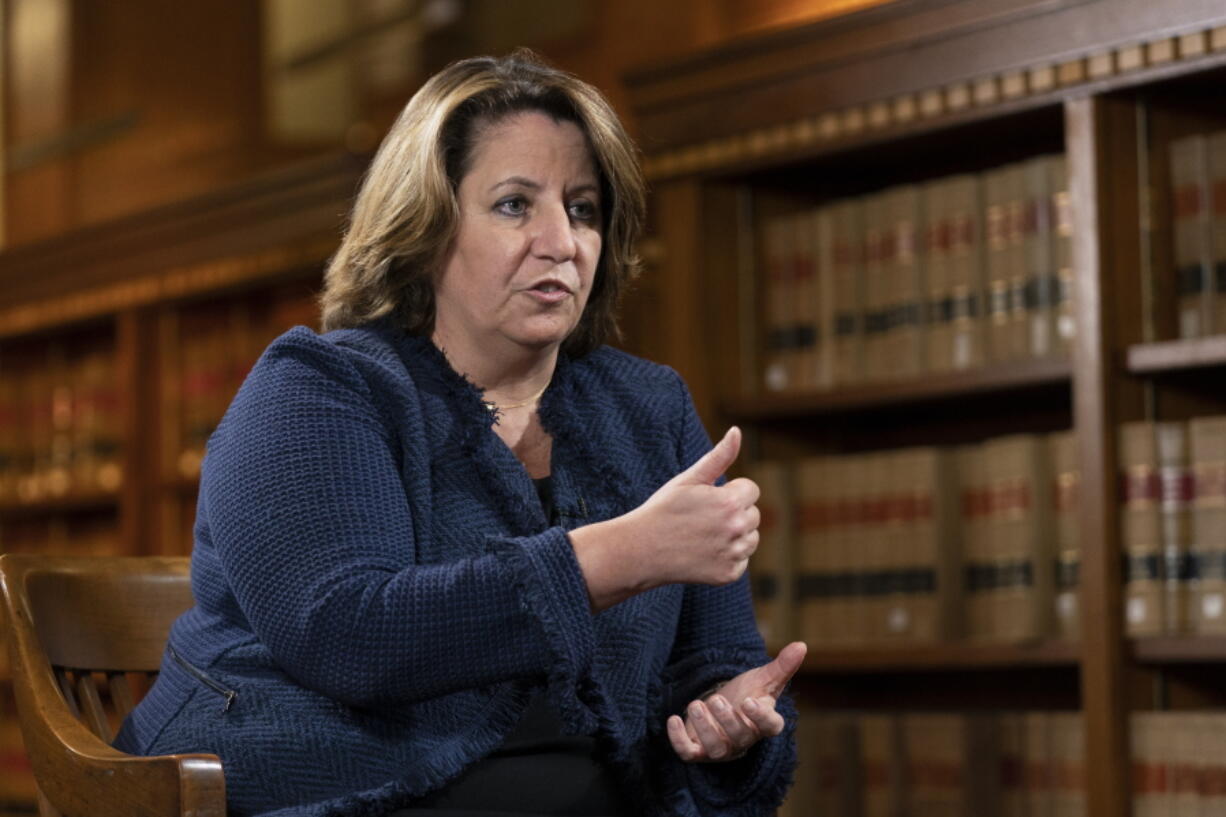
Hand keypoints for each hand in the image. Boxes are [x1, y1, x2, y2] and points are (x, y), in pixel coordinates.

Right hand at [570, 426, 758, 609]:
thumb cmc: (663, 510)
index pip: (751, 490)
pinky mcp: (729, 574)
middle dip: (733, 513)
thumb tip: (736, 431)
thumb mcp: (689, 479)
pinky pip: (741, 560)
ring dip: (734, 535)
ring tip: (703, 535)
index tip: (707, 498)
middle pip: (753, 514)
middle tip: (701, 518)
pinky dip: (727, 557)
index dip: (729, 491)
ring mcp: (734, 554)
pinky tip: (703, 552)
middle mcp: (737, 529)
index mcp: (731, 502)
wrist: (642, 550)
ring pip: (750, 538)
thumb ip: (718, 456)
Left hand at [667, 641, 806, 762]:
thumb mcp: (763, 679)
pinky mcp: (698, 751)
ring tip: (696, 704)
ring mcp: (721, 747)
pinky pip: (689, 752)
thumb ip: (782, 665)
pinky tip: (673, 719)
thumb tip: (802, 645)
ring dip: (705, 728)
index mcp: (762, 722)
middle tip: (717, 700)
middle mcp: (743, 739)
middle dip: (727, 720)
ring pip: (716, 748)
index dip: (761, 718)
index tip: (749, 701)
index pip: (770, 726)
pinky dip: (679, 740)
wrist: (721, 708)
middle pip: (740, 737)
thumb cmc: (747, 695)